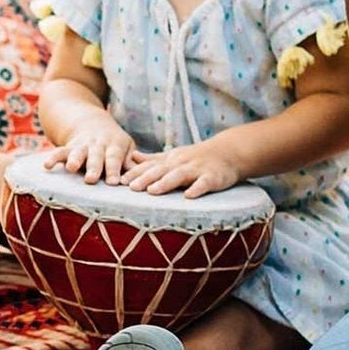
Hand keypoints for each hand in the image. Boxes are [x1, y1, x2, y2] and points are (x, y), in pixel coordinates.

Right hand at [43, 118, 136, 184]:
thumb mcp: (126, 147)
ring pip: (78, 152)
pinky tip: (46, 166)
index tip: (114, 182)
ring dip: (74, 159)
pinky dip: (53, 158)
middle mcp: (98, 144)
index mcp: (114, 145)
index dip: (114, 169)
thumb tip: (141, 177)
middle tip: (91, 179)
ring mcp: (82, 145)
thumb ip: (131, 162)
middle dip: (93, 167)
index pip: (114, 158)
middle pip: (96, 156)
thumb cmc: (114, 143)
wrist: (92, 122)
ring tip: (71, 168)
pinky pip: (60, 151)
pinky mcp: (68, 147)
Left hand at [123, 141, 241, 197]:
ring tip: (153, 191)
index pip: (151, 166)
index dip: (136, 173)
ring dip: (166, 183)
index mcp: (171, 160)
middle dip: (146, 178)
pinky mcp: (212, 177)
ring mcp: (197, 169)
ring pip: (180, 175)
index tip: (121, 181)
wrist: (228, 152)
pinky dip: (197, 189)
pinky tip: (189, 197)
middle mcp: (181, 163)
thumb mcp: (174, 155)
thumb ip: (153, 159)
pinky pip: (204, 183)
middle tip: (131, 187)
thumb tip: (131, 157)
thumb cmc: (197, 157)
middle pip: (161, 170)